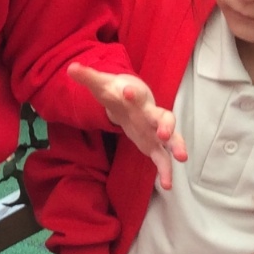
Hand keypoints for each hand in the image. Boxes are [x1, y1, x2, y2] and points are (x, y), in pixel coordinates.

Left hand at [69, 63, 187, 189]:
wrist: (130, 96)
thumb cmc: (116, 91)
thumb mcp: (102, 85)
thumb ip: (88, 77)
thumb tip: (71, 68)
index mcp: (137, 99)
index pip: (137, 94)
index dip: (133, 93)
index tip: (128, 91)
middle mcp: (150, 114)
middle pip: (164, 117)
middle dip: (166, 125)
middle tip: (164, 133)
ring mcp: (155, 131)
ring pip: (171, 138)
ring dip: (176, 146)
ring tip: (181, 157)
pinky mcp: (154, 145)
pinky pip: (162, 159)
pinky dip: (166, 171)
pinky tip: (167, 185)